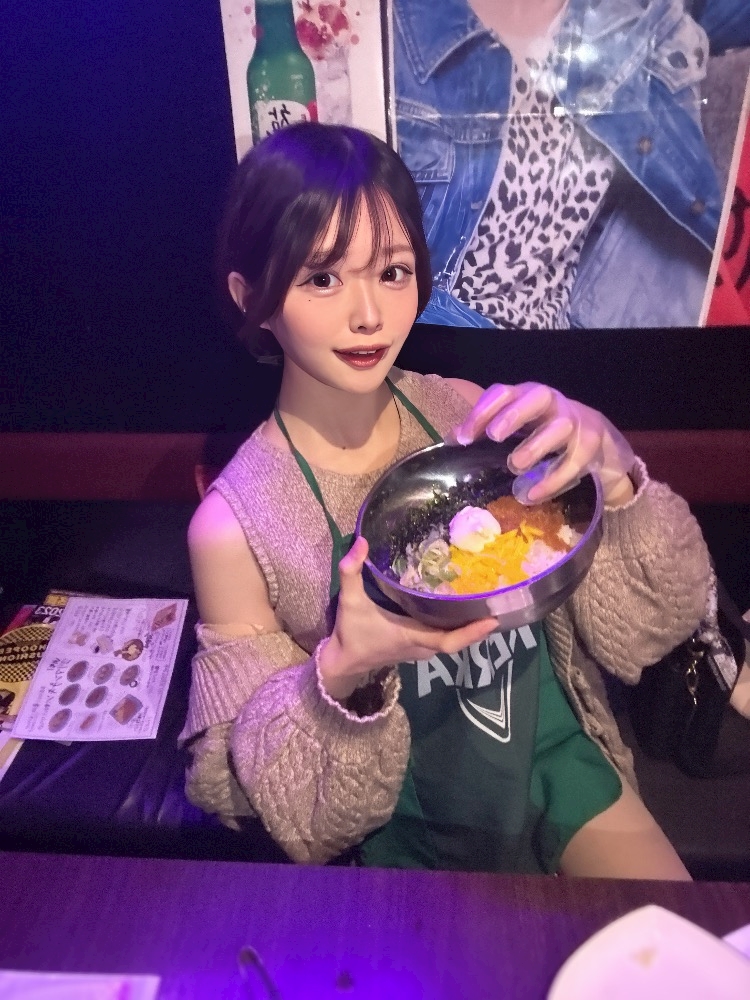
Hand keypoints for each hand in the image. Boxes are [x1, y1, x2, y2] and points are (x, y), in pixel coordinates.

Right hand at [318, 537, 496, 699]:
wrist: (342, 662)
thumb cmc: (350, 634)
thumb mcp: (350, 601)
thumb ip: (351, 572)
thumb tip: (362, 541)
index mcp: (411, 636)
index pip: (448, 641)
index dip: (471, 634)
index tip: (493, 622)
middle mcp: (421, 646)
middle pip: (457, 640)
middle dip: (477, 626)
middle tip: (498, 603)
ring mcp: (420, 650)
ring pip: (451, 640)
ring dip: (468, 627)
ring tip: (485, 602)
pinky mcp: (416, 648)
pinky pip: (443, 639)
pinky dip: (455, 628)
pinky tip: (460, 608)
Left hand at [448, 382, 635, 504]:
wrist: (593, 438)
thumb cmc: (541, 430)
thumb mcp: (515, 425)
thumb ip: (485, 429)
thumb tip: (450, 440)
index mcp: (527, 395)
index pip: (504, 393)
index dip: (483, 411)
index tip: (464, 438)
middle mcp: (552, 403)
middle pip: (538, 397)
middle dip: (515, 415)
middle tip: (494, 436)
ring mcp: (574, 422)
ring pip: (559, 427)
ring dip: (536, 447)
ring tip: (515, 466)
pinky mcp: (590, 445)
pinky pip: (574, 461)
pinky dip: (553, 479)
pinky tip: (532, 494)